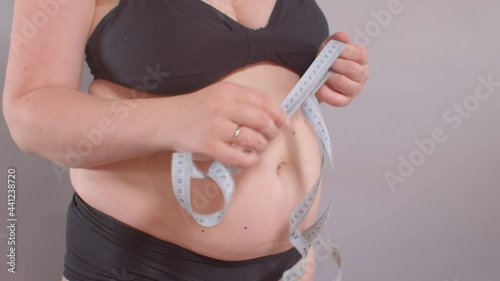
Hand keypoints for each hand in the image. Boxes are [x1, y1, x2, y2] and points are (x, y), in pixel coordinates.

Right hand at [168, 82, 287, 167]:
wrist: (166, 121)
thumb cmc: (195, 110)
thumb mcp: (217, 95)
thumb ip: (241, 101)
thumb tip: (272, 115)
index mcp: (227, 91)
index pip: (262, 100)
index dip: (278, 113)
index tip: (284, 123)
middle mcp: (222, 107)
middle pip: (261, 120)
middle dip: (271, 132)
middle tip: (269, 137)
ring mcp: (215, 127)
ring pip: (253, 139)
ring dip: (261, 146)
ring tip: (257, 148)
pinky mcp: (209, 146)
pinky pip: (239, 157)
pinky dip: (250, 160)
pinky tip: (249, 159)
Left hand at [316, 32, 369, 106]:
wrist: (318, 74)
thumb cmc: (327, 60)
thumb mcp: (329, 46)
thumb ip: (336, 39)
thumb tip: (344, 36)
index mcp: (362, 59)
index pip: (360, 54)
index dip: (343, 51)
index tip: (330, 50)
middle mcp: (362, 74)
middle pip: (352, 69)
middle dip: (334, 64)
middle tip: (324, 63)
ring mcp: (355, 88)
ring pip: (344, 83)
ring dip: (329, 77)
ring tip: (321, 74)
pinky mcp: (346, 100)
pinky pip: (337, 100)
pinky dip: (326, 93)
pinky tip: (319, 87)